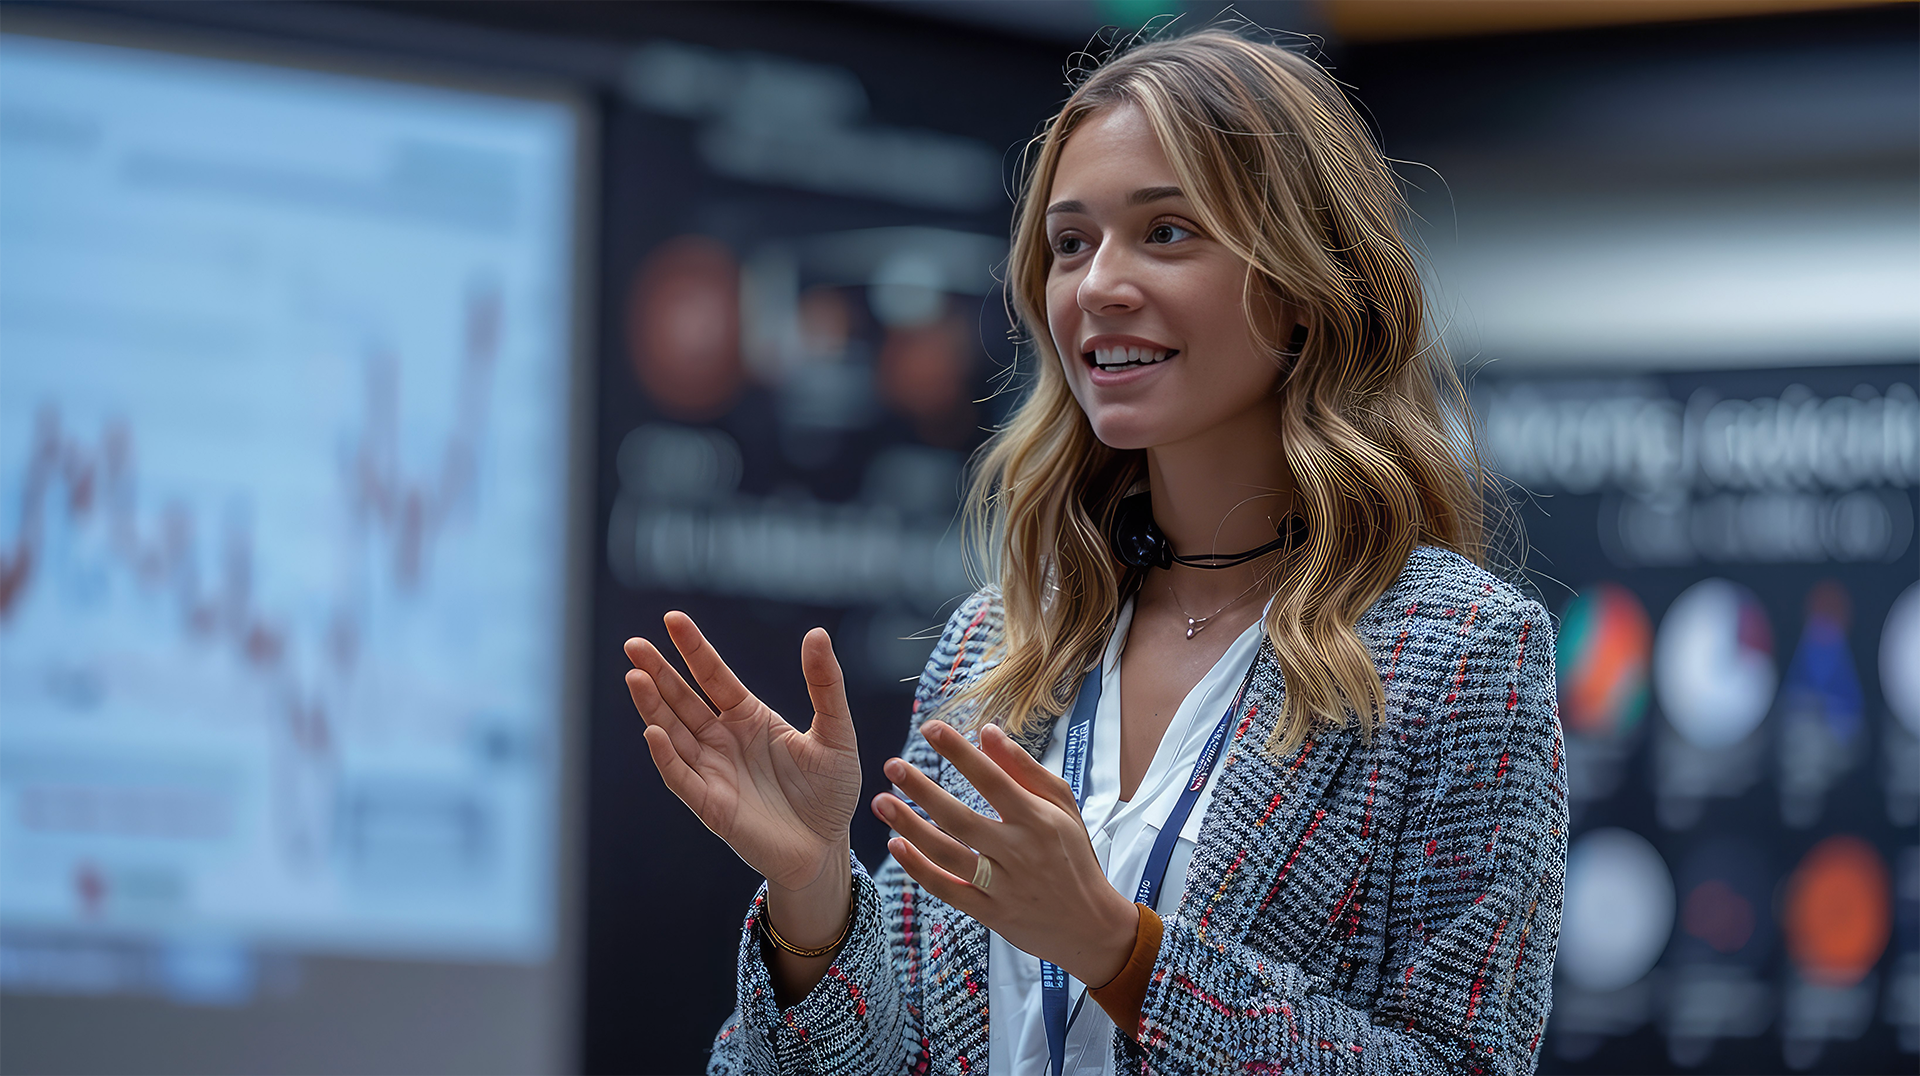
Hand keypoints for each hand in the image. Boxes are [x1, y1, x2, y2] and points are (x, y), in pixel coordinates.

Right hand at [625, 613, 860, 895]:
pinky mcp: (710, 805)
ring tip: (635, 676)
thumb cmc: (830, 793)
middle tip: (633, 644)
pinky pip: (681, 776)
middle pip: (682, 699)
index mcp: (748, 717)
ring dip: (653, 706)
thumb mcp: (836, 732)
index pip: (713, 675)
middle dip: (657, 672)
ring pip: (673, 732)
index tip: (673, 618)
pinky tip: (654, 731)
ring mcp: (712, 771)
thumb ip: (825, 685)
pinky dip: (666, 755)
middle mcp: (722, 740)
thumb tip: (817, 633)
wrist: (826, 848)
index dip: (693, 649)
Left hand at [871, 720, 1138, 987]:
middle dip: (923, 790)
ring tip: (882, 802)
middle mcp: (1018, 851)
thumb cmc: (1074, 856)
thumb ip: (1025, 769)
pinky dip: (920, 869)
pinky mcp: (990, 913)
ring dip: (911, 828)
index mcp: (1037, 820)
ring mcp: (1002, 885)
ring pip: (947, 854)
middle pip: (961, 818)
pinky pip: (947, 890)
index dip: (959, 753)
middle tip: (893, 766)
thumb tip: (987, 733)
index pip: (992, 779)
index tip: (931, 728)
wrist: (1091, 926)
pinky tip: (896, 846)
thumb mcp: (1063, 807)